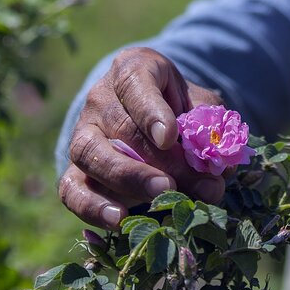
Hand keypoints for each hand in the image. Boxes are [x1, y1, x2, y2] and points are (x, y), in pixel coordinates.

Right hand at [59, 47, 225, 228]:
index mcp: (133, 69)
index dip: (151, 112)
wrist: (152, 118)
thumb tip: (218, 173)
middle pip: (120, 127)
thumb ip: (209, 133)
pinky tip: (119, 219)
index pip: (136, 84)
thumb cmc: (180, 108)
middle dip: (154, 160)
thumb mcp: (199, 106)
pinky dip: (91, 206)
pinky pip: (70, 188)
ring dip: (126, 179)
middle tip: (177, 183)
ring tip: (159, 196)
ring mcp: (82, 132)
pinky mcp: (73, 167)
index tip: (168, 137)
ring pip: (90, 154)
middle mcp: (101, 98)